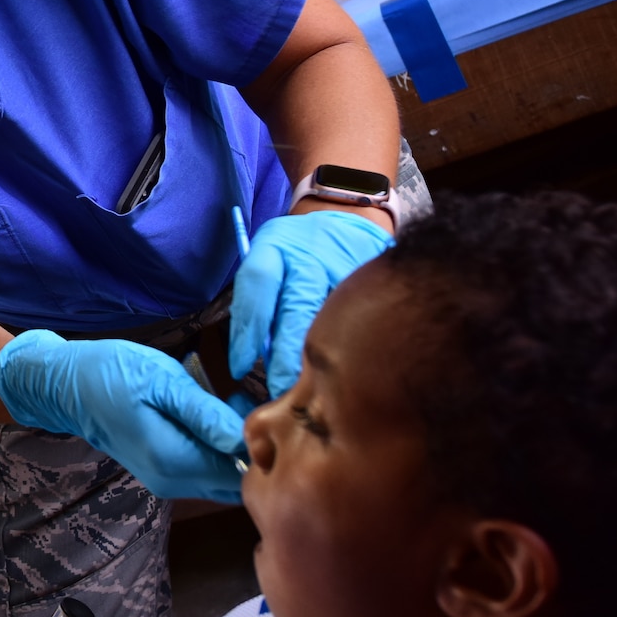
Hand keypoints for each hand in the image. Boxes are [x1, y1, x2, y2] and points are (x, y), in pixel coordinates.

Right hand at [0, 332, 246, 501]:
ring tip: (240, 401)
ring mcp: (167, 479)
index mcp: (174, 461)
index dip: (263, 447)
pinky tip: (218, 412)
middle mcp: (173, 481)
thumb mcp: (160, 381)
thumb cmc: (109, 373)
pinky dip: (219, 445)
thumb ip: (205, 414)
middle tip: (263, 402)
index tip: (273, 409)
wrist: (63, 385)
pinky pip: (205, 467)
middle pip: (235, 480)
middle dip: (255, 448)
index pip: (241, 473)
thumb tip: (246, 437)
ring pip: (222, 475)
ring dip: (237, 445)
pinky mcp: (163, 470)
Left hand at [228, 210, 393, 397]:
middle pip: (297, 309)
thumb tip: (253, 357)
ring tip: (315, 396)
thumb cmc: (295, 250)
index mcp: (276, 246)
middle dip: (287, 357)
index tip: (239, 368)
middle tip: (281, 394)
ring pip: (334, 320)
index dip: (246, 331)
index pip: (257, 285)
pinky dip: (355, 352)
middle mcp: (312, 255)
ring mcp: (349, 267)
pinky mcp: (376, 281)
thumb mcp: (268, 258)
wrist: (346, 220)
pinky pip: (364, 323)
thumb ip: (260, 301)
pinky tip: (351, 376)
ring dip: (325, 360)